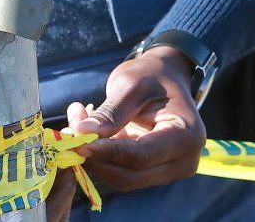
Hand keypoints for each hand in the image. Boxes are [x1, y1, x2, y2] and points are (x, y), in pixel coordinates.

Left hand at [74, 46, 205, 192]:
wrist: (166, 77)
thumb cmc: (152, 76)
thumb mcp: (130, 85)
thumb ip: (109, 113)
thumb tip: (81, 133)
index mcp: (185, 135)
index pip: (140, 155)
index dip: (106, 152)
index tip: (77, 143)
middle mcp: (184, 161)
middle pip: (132, 175)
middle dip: (97, 159)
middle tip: (69, 135)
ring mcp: (170, 170)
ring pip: (124, 178)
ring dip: (96, 160)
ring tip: (76, 129)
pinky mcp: (154, 173)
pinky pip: (124, 174)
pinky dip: (102, 160)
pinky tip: (88, 137)